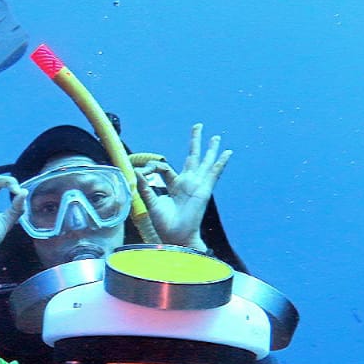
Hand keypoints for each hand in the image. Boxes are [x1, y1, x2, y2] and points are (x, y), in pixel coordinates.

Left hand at [136, 123, 231, 248]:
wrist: (176, 237)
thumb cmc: (164, 224)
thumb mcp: (152, 203)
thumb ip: (145, 187)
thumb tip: (137, 172)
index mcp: (174, 185)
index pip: (164, 167)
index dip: (152, 167)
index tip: (143, 171)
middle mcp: (187, 183)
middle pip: (192, 157)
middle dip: (195, 142)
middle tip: (198, 126)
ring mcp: (197, 185)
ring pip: (204, 162)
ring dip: (210, 149)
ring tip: (216, 137)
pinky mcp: (204, 190)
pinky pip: (214, 173)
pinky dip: (220, 163)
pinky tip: (227, 153)